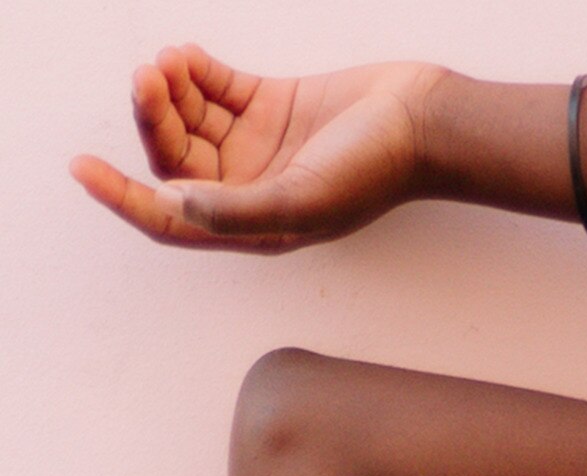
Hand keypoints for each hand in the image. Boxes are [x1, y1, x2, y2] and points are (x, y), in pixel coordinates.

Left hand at [70, 45, 446, 251]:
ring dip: (170, 91)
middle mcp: (253, 189)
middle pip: (176, 160)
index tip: (83, 168)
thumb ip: (237, 211)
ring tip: (169, 64)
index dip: (124, 199)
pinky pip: (215, 88)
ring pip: (190, 120)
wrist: (422, 120)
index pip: (174, 221)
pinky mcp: (272, 104)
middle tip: (148, 80)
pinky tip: (188, 57)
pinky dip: (194, 71)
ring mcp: (261, 145)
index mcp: (258, 227)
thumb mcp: (303, 201)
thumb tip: (173, 206)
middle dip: (154, 121)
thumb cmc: (375, 171)